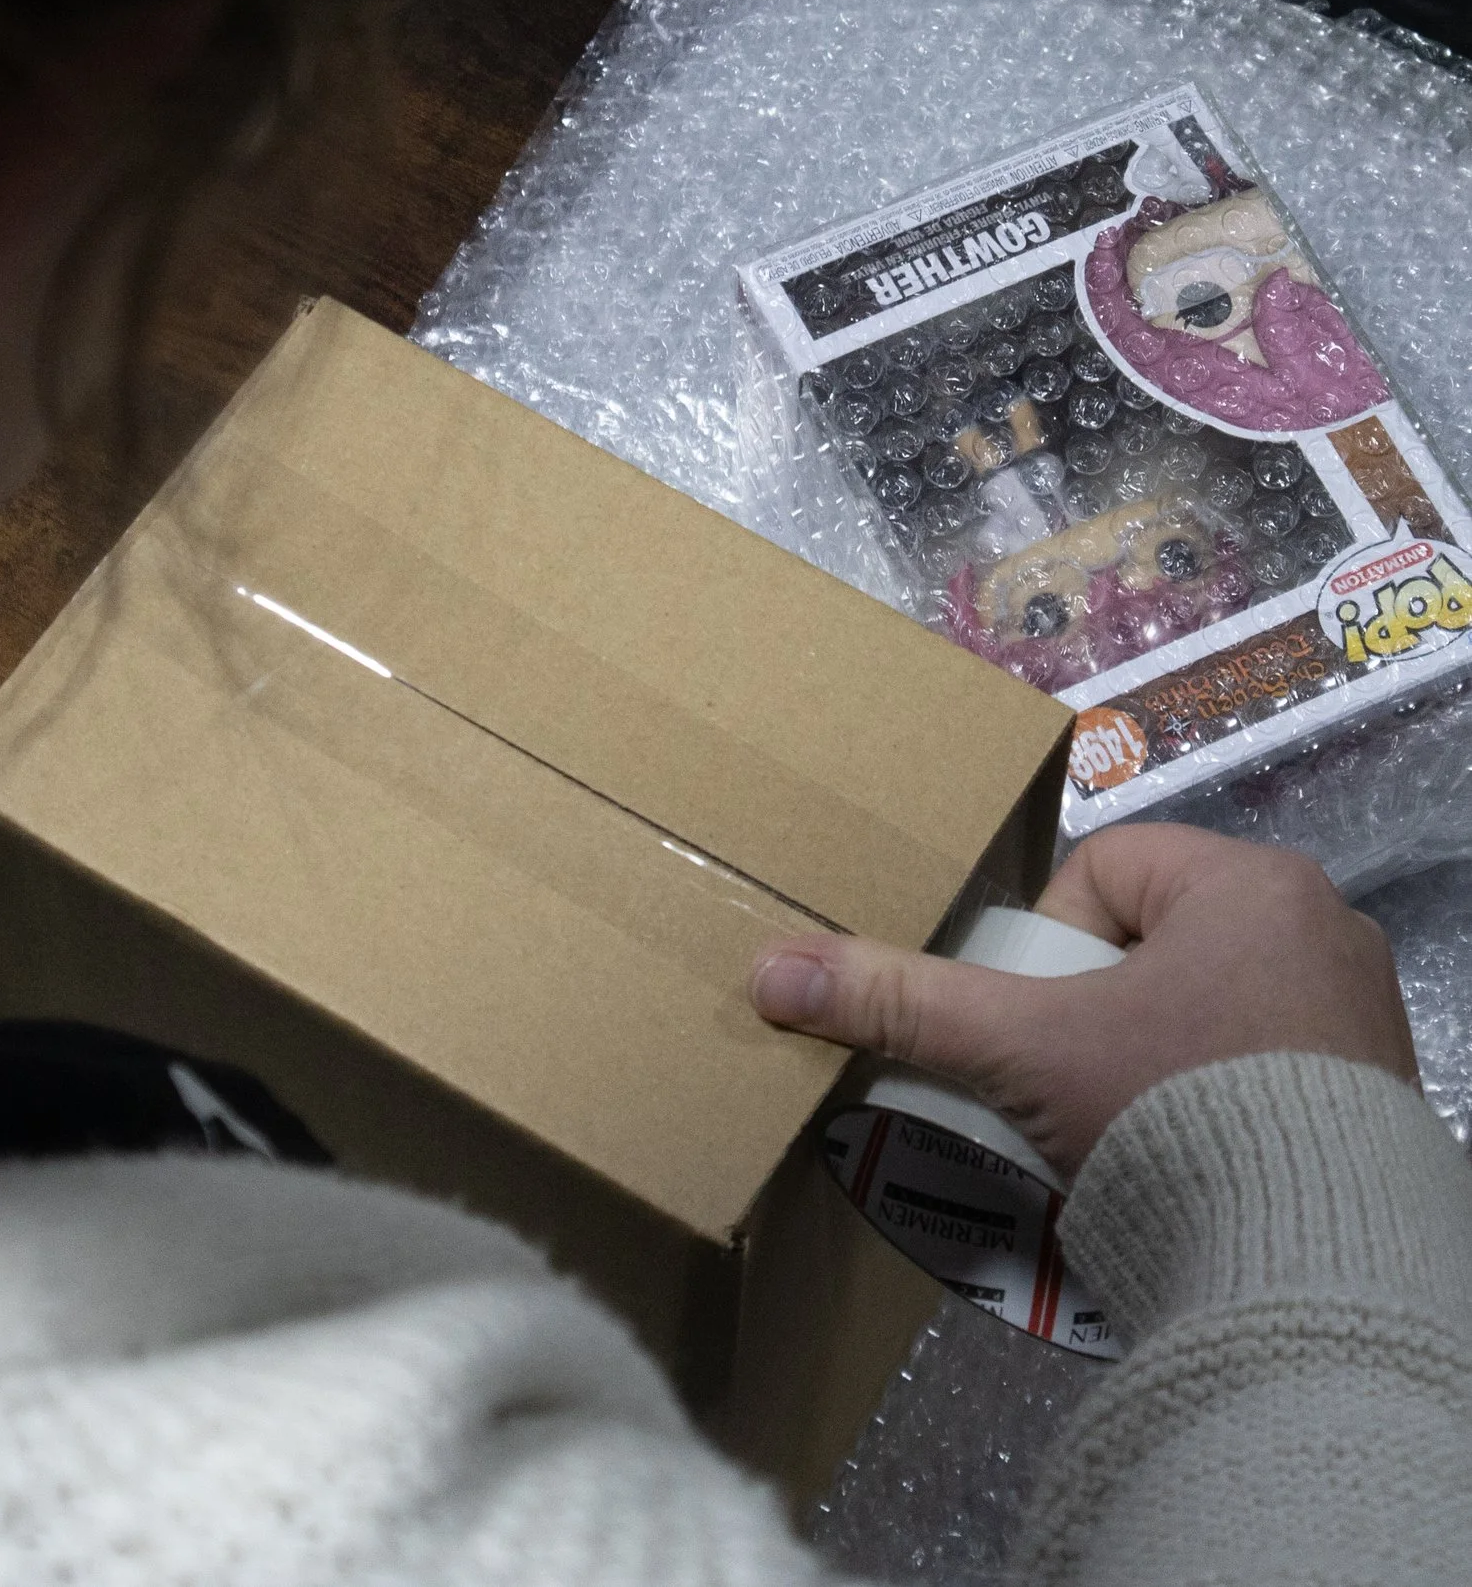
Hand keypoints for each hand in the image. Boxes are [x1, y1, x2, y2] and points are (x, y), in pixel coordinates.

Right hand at [751, 824, 1418, 1184]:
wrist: (1316, 1272)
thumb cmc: (1171, 1111)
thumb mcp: (1019, 1050)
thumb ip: (900, 1004)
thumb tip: (769, 972)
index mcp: (1250, 883)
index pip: (1102, 876)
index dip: (1047, 949)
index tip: (1038, 1029)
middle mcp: (1320, 929)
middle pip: (1152, 946)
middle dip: (1099, 1015)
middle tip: (1071, 1085)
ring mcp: (1362, 1017)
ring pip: (1209, 1012)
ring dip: (1157, 1061)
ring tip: (1127, 1132)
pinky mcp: (1381, 1098)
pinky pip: (1269, 1074)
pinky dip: (1222, 1109)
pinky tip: (1198, 1167)